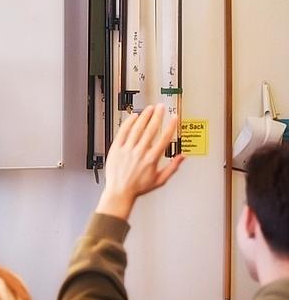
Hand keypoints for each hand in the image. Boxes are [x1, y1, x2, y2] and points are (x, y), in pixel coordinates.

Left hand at [96, 104, 184, 219]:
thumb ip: (172, 168)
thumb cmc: (138, 187)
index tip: (174, 118)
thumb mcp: (159, 180)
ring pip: (137, 128)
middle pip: (150, 130)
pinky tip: (133, 116)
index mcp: (151, 160)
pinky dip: (128, 123)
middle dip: (157, 116)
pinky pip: (123, 132)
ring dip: (144, 117)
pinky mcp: (116, 149)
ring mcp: (127, 150)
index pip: (164, 139)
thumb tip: (182, 157)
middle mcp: (140, 153)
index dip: (170, 126)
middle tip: (161, 107)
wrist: (119, 192)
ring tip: (149, 108)